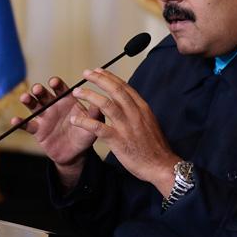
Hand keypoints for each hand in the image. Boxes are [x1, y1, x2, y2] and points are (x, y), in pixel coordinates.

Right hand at [12, 77, 101, 186]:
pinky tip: (15, 120)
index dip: (56, 84)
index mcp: (67, 101)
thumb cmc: (85, 135)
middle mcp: (53, 106)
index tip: (54, 82)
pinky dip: (20, 122)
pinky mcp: (37, 130)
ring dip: (28, 100)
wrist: (75, 154)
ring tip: (25, 98)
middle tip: (38, 90)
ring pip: (33, 105)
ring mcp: (44, 117)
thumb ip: (95, 113)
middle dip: (39, 90)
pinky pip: (27, 125)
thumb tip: (100, 102)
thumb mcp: (93, 124)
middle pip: (43, 94)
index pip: (60, 88)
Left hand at [70, 68, 179, 195]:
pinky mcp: (118, 140)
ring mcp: (126, 126)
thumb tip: (125, 100)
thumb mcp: (149, 122)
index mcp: (142, 108)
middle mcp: (134, 114)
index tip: (98, 70)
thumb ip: (136, 110)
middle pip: (114, 90)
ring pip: (105, 104)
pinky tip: (74, 119)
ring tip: (76, 92)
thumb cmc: (154, 147)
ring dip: (89, 96)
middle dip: (98, 79)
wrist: (161, 166)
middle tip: (85, 73)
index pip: (124, 86)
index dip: (109, 77)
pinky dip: (84, 121)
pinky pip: (98, 127)